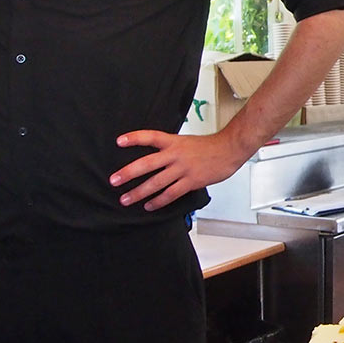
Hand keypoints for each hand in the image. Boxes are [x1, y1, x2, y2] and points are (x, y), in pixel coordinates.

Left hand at [110, 130, 253, 210]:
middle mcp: (175, 155)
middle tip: (114, 180)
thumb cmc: (208, 147)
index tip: (119, 141)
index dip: (134, 138)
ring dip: (139, 192)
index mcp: (173, 142)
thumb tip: (155, 158)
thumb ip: (170, 149)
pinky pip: (171, 194)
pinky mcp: (191, 181)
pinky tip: (149, 206)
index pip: (151, 137)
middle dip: (128, 173)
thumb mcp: (186, 142)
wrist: (229, 150)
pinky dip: (158, 201)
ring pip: (156, 182)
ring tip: (126, 199)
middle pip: (147, 163)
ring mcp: (183, 169)